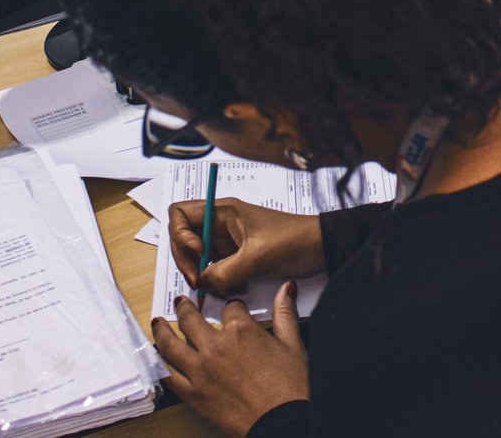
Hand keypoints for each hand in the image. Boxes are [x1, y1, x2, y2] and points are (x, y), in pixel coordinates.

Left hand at [152, 283, 308, 437]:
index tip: (230, 308)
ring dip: (162, 330)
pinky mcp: (193, 394)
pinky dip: (160, 364)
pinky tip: (157, 358)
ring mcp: (201, 371)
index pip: (230, 308)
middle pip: (191, 319)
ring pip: (171, 344)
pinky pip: (169, 376)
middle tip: (181, 303)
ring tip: (158, 322)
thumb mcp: (293, 345)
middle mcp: (215, 346)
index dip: (231, 307)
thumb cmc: (292, 388)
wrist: (283, 423)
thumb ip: (285, 313)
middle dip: (186, 308)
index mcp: (241, 330)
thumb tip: (287, 289)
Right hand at [168, 199, 323, 295]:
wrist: (321, 248)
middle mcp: (220, 224)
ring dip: (202, 275)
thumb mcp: (257, 257)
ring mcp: (227, 241)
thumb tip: (202, 283)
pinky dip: (216, 282)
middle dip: (188, 261)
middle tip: (199, 281)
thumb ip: (224, 271)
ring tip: (217, 289)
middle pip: (184, 239)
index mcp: (223, 211)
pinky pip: (214, 269)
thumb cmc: (294, 240)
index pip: (180, 214)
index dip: (180, 234)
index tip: (198, 251)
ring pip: (198, 258)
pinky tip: (229, 289)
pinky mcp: (236, 257)